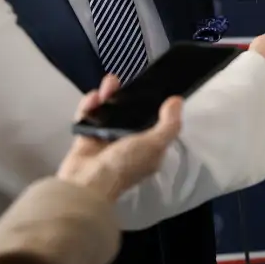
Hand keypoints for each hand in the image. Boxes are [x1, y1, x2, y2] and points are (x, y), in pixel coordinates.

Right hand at [59, 74, 181, 200]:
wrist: (86, 183)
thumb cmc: (125, 164)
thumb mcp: (154, 145)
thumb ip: (169, 124)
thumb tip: (178, 101)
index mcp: (148, 147)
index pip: (154, 122)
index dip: (152, 104)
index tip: (150, 86)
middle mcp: (128, 142)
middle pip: (129, 112)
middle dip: (127, 95)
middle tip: (122, 81)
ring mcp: (106, 139)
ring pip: (109, 110)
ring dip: (109, 94)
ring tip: (108, 83)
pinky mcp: (86, 136)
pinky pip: (89, 116)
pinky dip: (90, 105)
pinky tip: (94, 97)